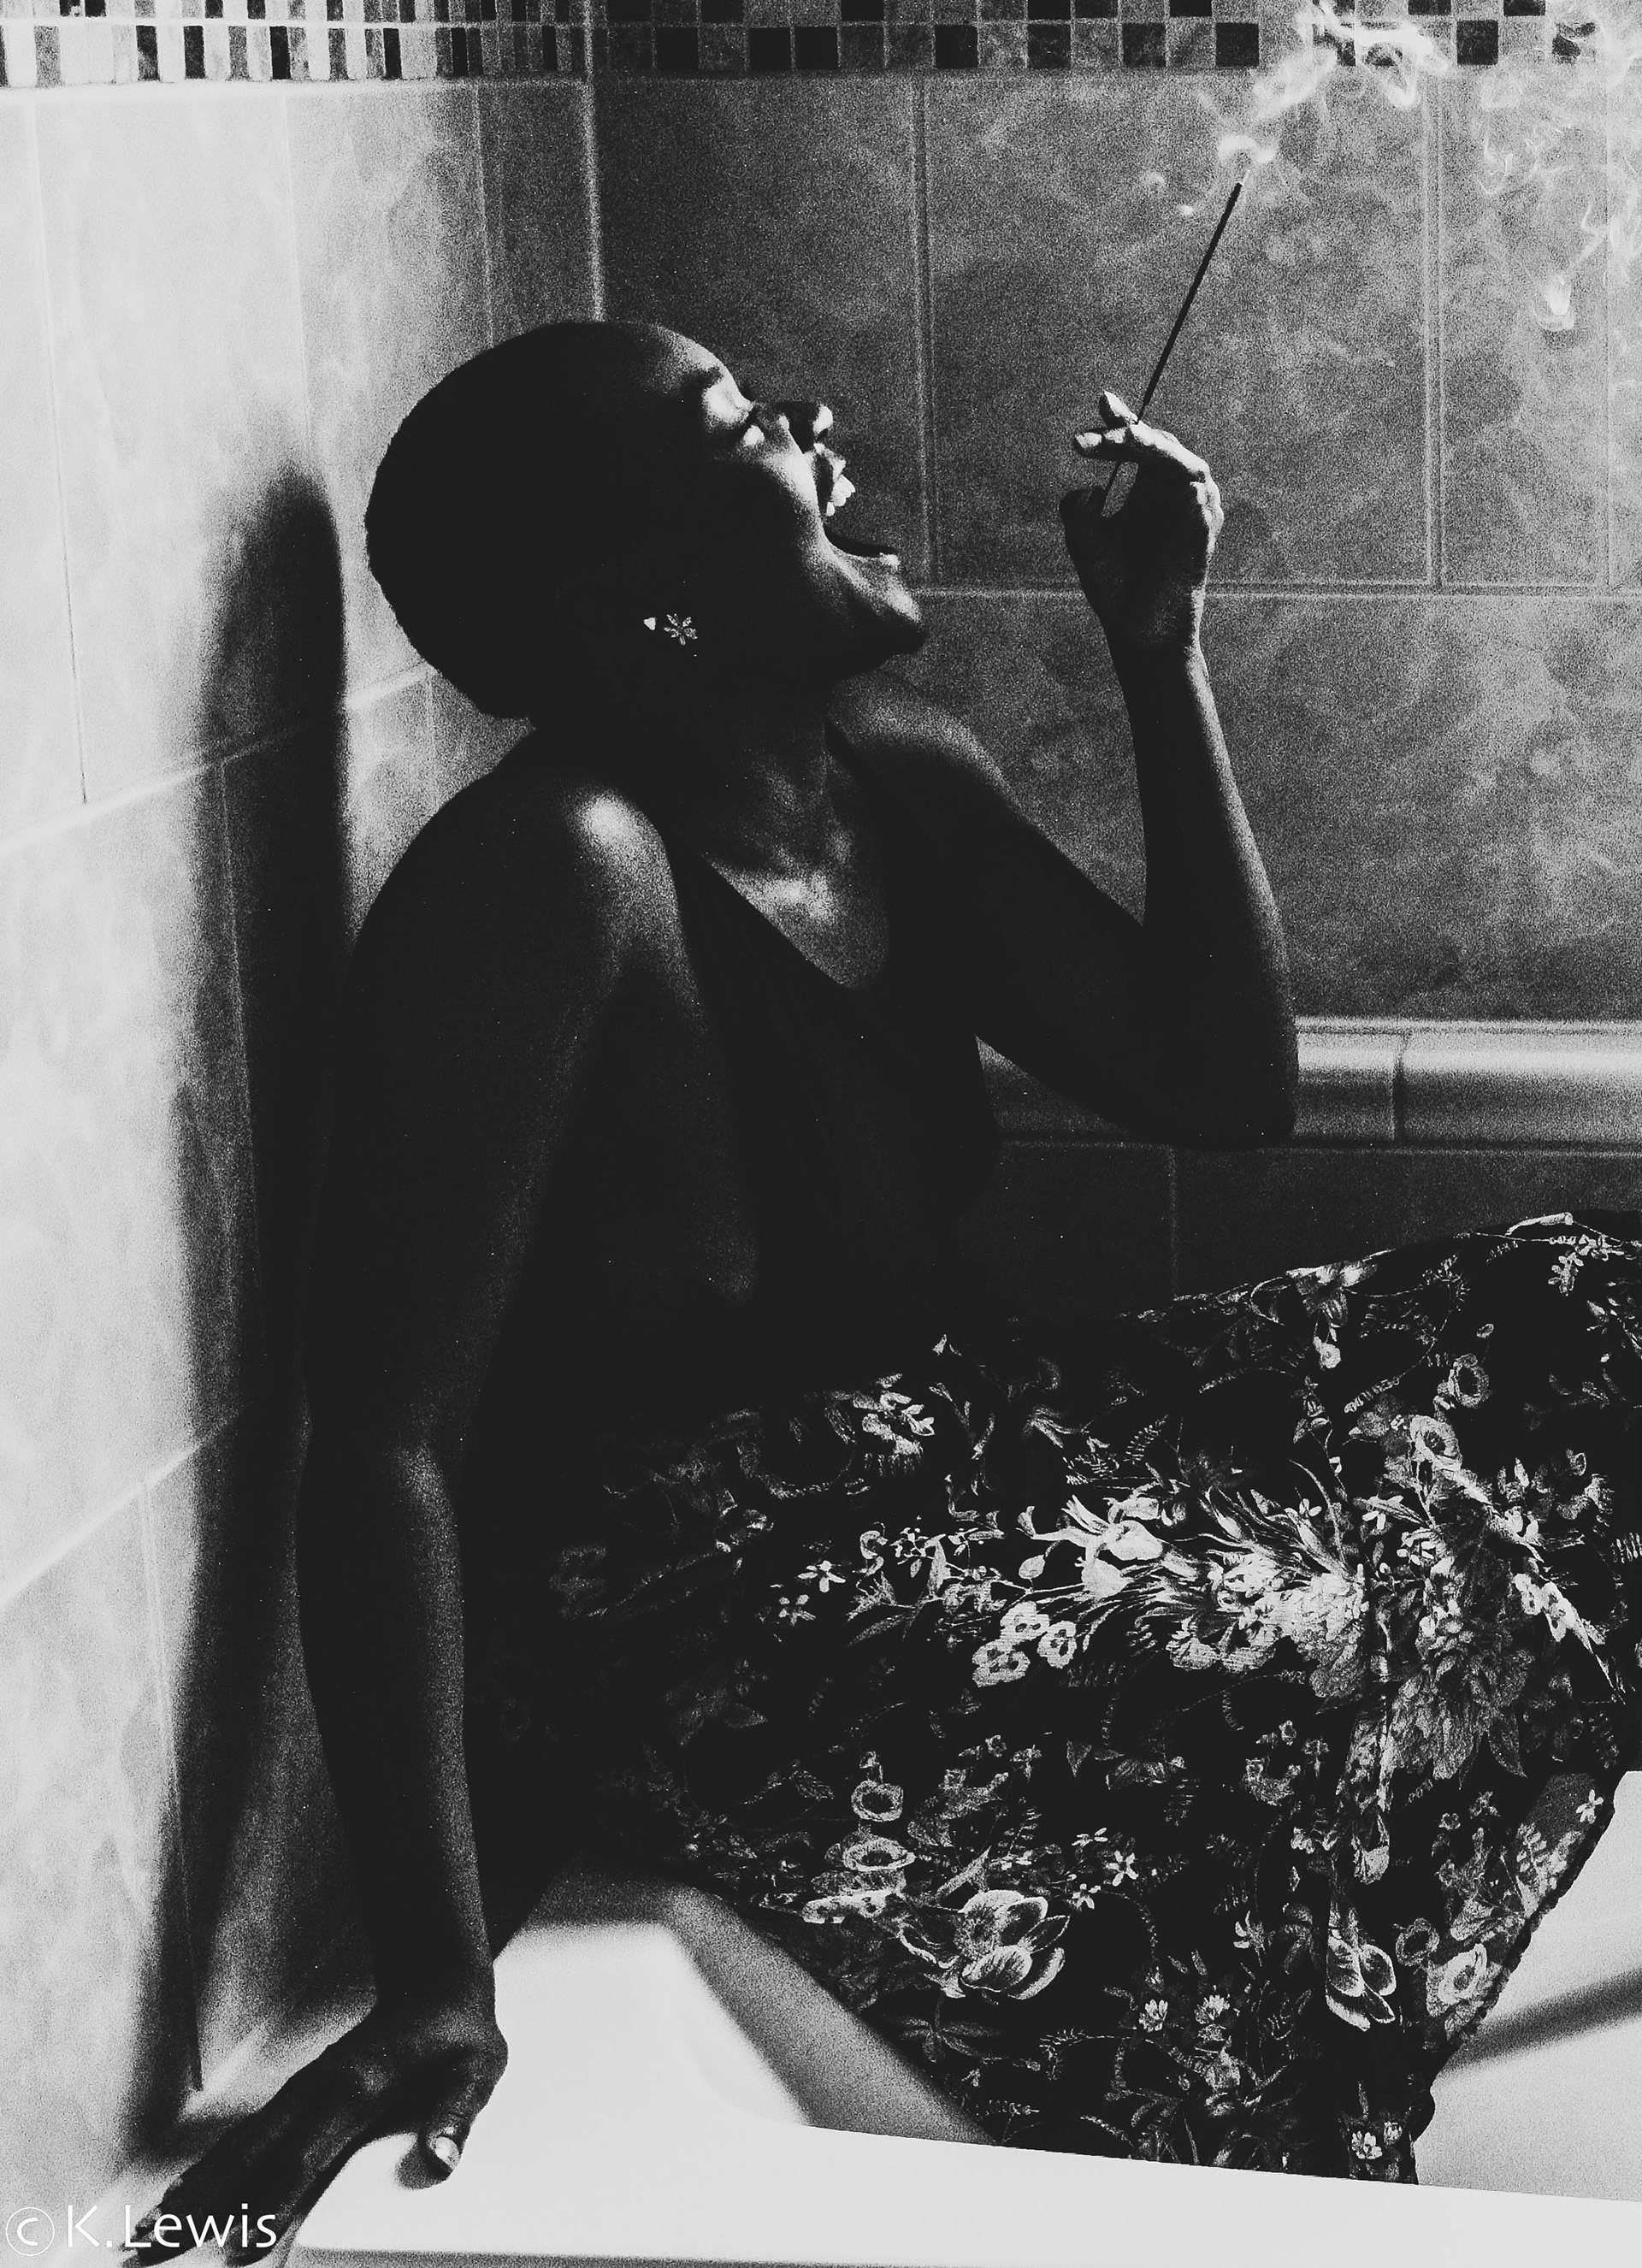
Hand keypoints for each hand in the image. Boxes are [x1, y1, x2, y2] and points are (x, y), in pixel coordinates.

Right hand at [125, 1978, 506, 2263]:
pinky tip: (183, 2196)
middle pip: (246, 2160)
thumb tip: (441, 2162)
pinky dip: (208, 2171)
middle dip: (198, 2209)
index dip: (271, 2206)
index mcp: (354, 2091)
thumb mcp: (474, 2072)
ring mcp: (300, 2094)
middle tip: (145, 2250)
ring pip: (235, 2151)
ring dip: (190, 2194)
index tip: (239, 2251)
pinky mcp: (297, 2098)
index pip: (303, 2160)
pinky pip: (244, 2140)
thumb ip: (455, 2117)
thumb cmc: (456, 2035)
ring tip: (143, 2234)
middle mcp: (314, 2093)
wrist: (435, 1984)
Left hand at [1059, 391, 1223, 656]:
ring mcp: (1192, 512)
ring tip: (1126, 440)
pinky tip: (1183, 490)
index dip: (1122, 422)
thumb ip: (1078, 511)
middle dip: (1126, 436)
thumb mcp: (1085, 541)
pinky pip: (1202, 508)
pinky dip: (1192, 497)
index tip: (1102, 402)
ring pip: (1182, 464)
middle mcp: (1173, 492)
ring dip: (1154, 451)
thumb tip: (1089, 491)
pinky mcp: (1202, 536)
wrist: (1137, 632)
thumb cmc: (1115, 587)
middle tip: (1092, 440)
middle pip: (1156, 446)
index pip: (1138, 443)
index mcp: (1149, 487)